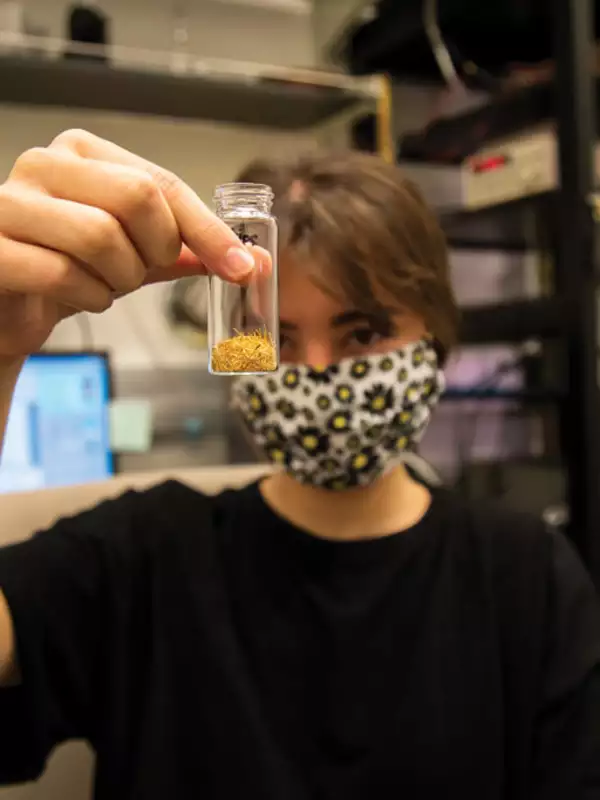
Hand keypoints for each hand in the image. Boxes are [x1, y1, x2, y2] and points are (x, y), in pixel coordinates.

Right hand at [0, 128, 257, 360]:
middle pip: (137, 197)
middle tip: (142, 270)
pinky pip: (61, 273)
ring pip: (101, 236)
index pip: (161, 183)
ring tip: (104, 284)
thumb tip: (249, 261)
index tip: (241, 267)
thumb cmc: (71, 268)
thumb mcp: (133, 253)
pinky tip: (80, 297)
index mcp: (84, 154)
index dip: (208, 230)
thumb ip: (184, 250)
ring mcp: (10, 202)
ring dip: (119, 278)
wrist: (11, 304)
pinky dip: (87, 297)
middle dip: (155, 249)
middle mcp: (45, 164)